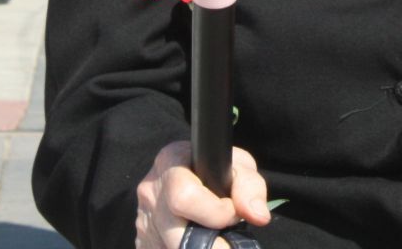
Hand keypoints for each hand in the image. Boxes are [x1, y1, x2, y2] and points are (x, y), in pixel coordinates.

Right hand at [134, 141, 270, 248]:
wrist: (189, 174)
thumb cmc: (217, 169)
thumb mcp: (238, 166)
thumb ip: (250, 187)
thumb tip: (258, 216)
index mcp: (170, 162)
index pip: (185, 198)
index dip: (216, 213)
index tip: (232, 213)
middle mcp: (150, 192)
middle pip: (177, 236)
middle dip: (212, 245)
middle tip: (229, 240)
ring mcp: (143, 220)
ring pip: (172, 247)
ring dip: (199, 247)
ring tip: (214, 237)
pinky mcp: (144, 242)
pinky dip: (187, 248)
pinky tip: (198, 241)